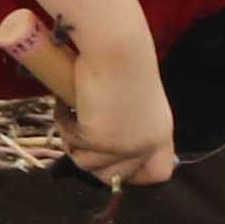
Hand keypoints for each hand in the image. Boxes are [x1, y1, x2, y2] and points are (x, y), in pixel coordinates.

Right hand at [2, 6, 171, 184]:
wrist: (115, 46)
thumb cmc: (123, 59)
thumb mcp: (135, 99)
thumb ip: (130, 122)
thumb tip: (106, 144)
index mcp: (160, 132)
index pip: (158, 174)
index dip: (135, 173)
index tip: (114, 162)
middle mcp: (146, 145)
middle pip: (115, 177)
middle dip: (94, 162)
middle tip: (81, 136)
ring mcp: (123, 146)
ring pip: (87, 164)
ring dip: (75, 142)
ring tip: (73, 114)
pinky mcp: (98, 140)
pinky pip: (72, 144)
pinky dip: (64, 125)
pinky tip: (65, 104)